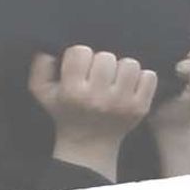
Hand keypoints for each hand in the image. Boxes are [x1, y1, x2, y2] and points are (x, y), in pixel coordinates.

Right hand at [29, 45, 157, 180]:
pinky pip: (149, 76)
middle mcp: (98, 98)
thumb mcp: (42, 91)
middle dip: (101, 63)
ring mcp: (122, 104)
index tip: (80, 68)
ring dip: (122, 68)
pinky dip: (141, 78)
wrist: (88, 144)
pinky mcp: (140, 108)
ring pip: (130, 64)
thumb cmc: (65, 111)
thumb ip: (40, 64)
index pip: (81, 51)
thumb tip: (51, 45)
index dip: (80, 56)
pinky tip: (129, 86)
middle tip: (98, 75)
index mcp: (73, 92)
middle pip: (107, 56)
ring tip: (114, 79)